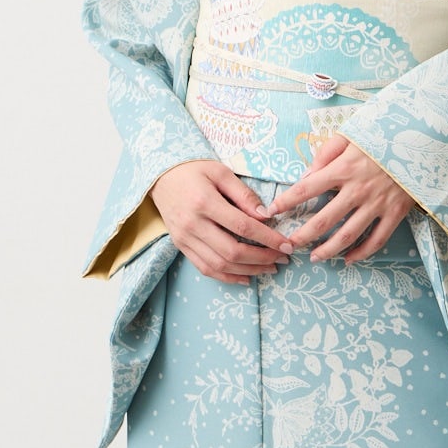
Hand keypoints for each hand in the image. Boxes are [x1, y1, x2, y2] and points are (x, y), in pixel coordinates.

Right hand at [151, 159, 292, 283]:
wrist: (161, 177)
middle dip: (262, 258)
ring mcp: (185, 239)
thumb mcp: (221, 172)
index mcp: (205, 202)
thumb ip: (243, 194)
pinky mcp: (181, 246)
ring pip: (220, 265)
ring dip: (248, 270)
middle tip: (283, 258)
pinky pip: (205, 268)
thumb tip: (265, 215)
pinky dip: (227, 277)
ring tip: (270, 268)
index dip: (268, 238)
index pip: (243, 227)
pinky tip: (246, 277)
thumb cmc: (194, 170)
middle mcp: (193, 225)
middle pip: (232, 251)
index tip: (286, 244)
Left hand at [267, 134, 413, 264]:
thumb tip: (305, 176)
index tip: (270, 212)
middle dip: (302, 236)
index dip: (285, 202)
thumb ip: (325, 153)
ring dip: (328, 250)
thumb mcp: (351, 134)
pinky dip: (361, 253)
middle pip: (323, 220)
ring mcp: (377, 204)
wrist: (423, 139)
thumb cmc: (382, 135)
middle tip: (288, 245)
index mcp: (343, 168)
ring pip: (347, 235)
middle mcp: (357, 189)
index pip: (306, 189)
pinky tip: (349, 258)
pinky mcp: (395, 213)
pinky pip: (376, 240)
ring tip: (315, 258)